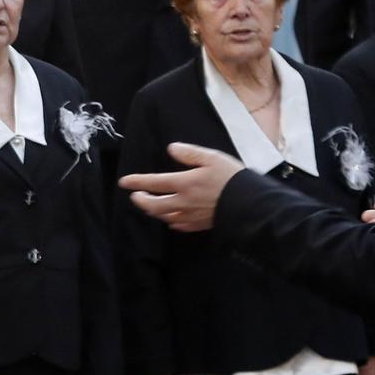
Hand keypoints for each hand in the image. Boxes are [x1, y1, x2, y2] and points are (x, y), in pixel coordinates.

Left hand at [120, 143, 245, 231]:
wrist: (249, 204)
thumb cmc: (231, 177)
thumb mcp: (212, 158)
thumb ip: (190, 153)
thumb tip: (172, 148)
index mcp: (184, 183)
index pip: (154, 183)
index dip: (137, 182)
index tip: (124, 182)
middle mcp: (183, 202)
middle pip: (154, 206)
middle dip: (141, 201)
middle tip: (135, 196)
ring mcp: (191, 216)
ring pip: (164, 216)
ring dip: (154, 211)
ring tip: (150, 205)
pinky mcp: (200, 225)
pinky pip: (179, 225)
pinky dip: (170, 221)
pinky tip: (170, 218)